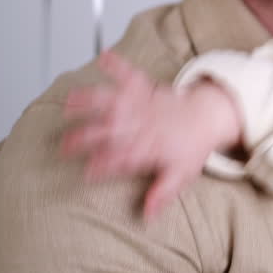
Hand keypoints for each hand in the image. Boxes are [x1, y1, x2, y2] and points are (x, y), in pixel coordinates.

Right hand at [61, 50, 241, 219]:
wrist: (208, 117)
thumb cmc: (191, 147)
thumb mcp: (181, 174)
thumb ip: (162, 193)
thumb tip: (148, 216)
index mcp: (149, 147)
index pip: (123, 158)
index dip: (106, 165)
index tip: (87, 171)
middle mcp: (142, 124)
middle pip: (111, 131)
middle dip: (86, 137)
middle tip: (63, 144)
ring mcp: (143, 105)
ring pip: (115, 101)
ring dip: (92, 100)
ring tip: (69, 100)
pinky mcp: (146, 88)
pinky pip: (131, 74)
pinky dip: (118, 65)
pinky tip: (104, 56)